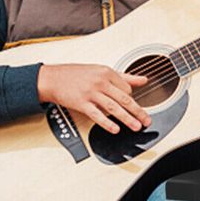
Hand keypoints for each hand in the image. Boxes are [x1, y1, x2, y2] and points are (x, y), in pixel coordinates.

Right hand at [37, 63, 151, 133]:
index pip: (126, 88)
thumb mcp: (101, 70)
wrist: (53, 78)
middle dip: (138, 111)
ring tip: (136, 126)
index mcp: (106, 73)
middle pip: (124, 98)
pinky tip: (115, 129)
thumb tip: (143, 80)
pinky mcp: (82, 103)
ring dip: (127, 118)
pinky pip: (97, 115)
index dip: (132, 98)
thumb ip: (124, 76)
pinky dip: (107, 123)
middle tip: (147, 120)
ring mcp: (91, 93)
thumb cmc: (76, 75)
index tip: (133, 106)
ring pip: (113, 107)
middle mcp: (100, 82)